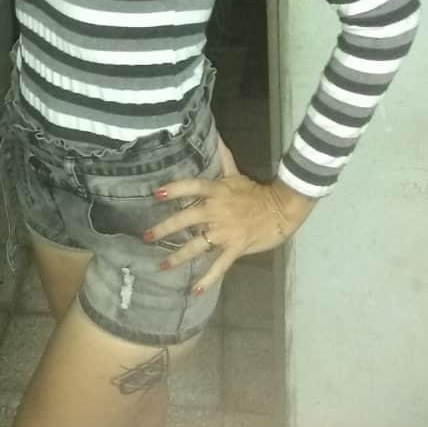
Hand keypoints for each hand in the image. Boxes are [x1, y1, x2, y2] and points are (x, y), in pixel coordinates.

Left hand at [145, 137, 315, 294]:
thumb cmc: (255, 192)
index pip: (191, 187)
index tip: (155, 194)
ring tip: (161, 265)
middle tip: (146, 236)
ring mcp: (225, 231)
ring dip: (178, 256)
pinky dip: (207, 279)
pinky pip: (219, 266)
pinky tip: (194, 291)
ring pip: (197, 245)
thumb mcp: (236, 174)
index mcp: (216, 191)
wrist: (281, 210)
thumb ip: (223, 158)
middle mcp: (217, 211)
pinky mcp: (236, 248)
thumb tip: (215, 135)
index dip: (173, 190)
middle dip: (165, 229)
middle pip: (186, 219)